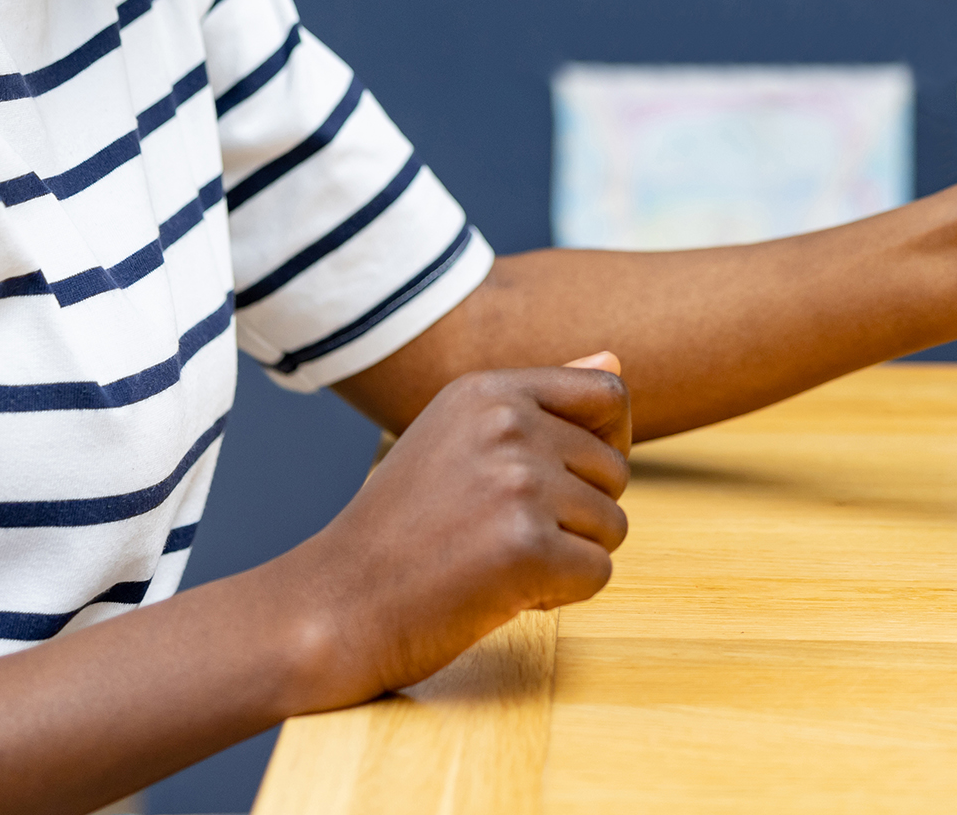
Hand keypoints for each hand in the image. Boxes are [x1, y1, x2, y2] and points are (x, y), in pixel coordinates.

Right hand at [281, 353, 630, 707]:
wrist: (340, 600)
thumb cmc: (404, 524)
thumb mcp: (460, 435)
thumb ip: (539, 400)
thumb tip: (616, 357)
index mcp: (490, 390)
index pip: (607, 394)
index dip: (607, 443)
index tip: (566, 478)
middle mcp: (507, 424)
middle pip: (615, 469)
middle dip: (579, 513)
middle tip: (507, 531)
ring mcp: (518, 484)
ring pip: (612, 525)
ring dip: (568, 555)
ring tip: (498, 558)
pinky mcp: (527, 547)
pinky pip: (598, 574)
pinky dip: (561, 595)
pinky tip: (502, 590)